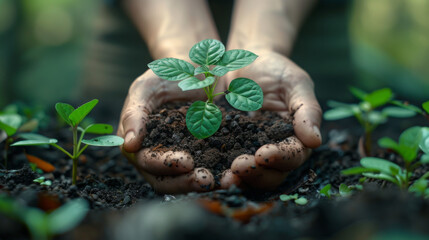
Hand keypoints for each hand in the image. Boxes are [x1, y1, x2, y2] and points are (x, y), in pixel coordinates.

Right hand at [118, 70, 215, 193]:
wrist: (195, 71)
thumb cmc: (165, 77)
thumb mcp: (147, 88)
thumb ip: (135, 114)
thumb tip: (129, 145)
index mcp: (138, 143)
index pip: (145, 161)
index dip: (163, 164)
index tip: (186, 161)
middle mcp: (155, 156)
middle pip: (164, 180)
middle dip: (184, 182)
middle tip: (205, 180)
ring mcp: (178, 158)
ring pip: (184, 180)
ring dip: (200, 184)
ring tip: (219, 182)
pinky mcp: (200, 156)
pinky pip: (205, 170)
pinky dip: (216, 174)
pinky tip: (230, 175)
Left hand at [220, 50, 321, 189]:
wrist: (242, 61)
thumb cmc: (275, 70)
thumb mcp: (295, 83)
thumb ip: (307, 110)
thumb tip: (316, 141)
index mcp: (293, 139)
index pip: (292, 156)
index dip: (281, 158)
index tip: (264, 154)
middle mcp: (271, 151)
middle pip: (270, 175)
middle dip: (256, 174)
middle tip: (239, 166)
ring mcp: (246, 151)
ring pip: (246, 175)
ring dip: (235, 179)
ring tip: (221, 177)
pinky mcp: (223, 147)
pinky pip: (220, 162)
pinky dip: (214, 169)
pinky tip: (204, 170)